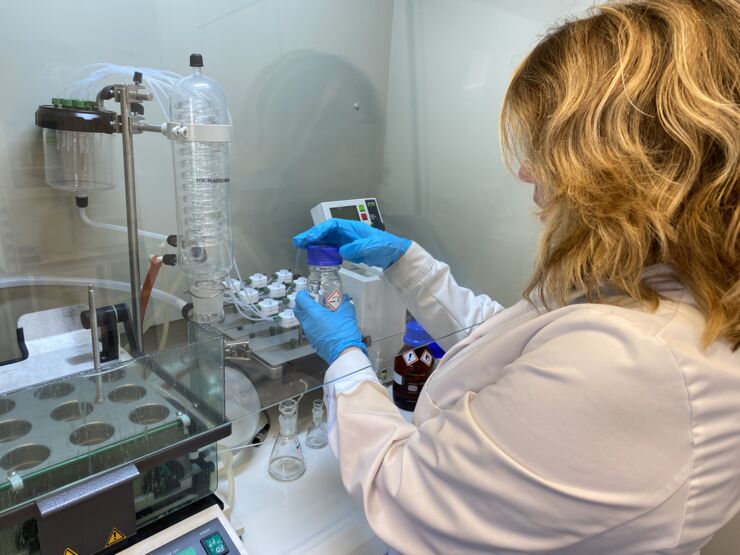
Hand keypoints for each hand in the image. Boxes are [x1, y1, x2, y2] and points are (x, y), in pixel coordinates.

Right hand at [293, 219, 410, 269]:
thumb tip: (342, 251)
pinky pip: (332, 249)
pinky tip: (316, 256)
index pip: (330, 226)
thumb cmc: (385, 246)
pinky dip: (323, 251)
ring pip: (326, 240)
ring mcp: (346, 241)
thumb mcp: (372, 246)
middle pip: (325, 232)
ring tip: (302, 248)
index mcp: (351, 227)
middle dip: (311, 236)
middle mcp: (347, 232)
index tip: (308, 237)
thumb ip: (357, 248)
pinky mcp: (347, 249)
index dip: (318, 231)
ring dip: (315, 244)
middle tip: (298, 242)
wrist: (393, 254)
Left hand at [294, 291, 366, 363]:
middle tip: (313, 301)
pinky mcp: (313, 340)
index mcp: (312, 312)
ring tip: (322, 312)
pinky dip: (313, 323)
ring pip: (303, 320)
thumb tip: (345, 300)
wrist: (344, 353)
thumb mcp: (347, 313)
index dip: (304, 293)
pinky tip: (325, 323)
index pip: (300, 298)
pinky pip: (309, 328)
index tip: (310, 292)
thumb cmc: (343, 333)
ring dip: (309, 314)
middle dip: (303, 303)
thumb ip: (345, 304)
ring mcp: (309, 333)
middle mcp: (307, 322)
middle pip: (298, 309)